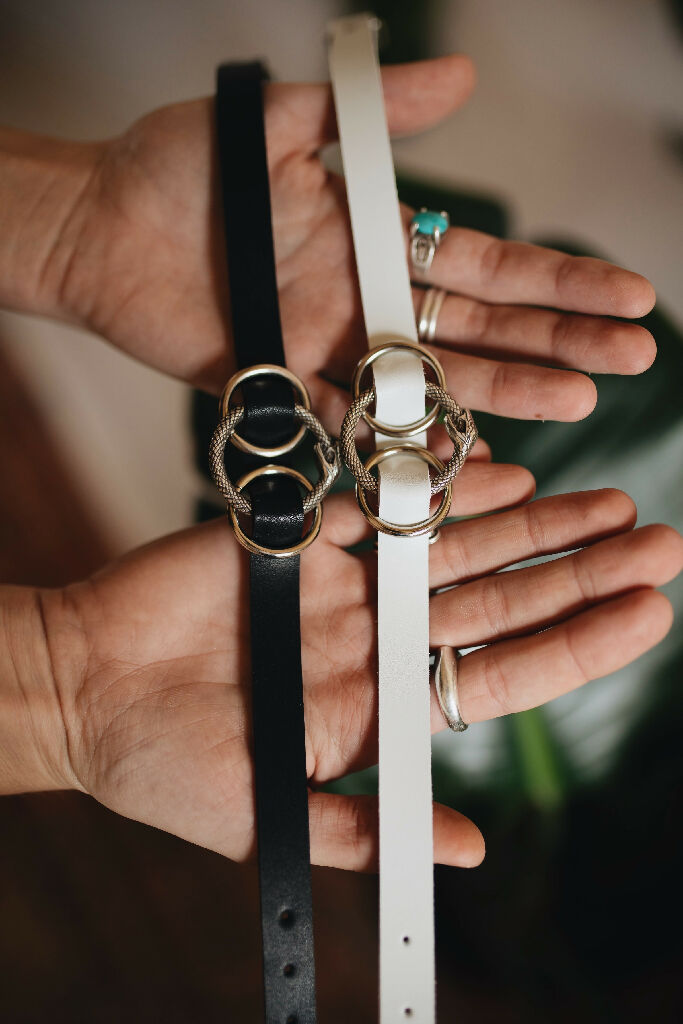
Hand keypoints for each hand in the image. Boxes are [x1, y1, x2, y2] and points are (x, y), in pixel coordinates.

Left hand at [3, 57, 655, 433]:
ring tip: (580, 400)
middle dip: (560, 340)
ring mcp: (337, 350)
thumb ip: (376, 112)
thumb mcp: (287, 123)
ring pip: (438, 378)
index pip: (491, 264)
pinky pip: (360, 423)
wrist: (102, 226)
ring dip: (508, 390)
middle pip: (485, 326)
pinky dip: (408, 438)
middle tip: (633, 357)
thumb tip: (469, 75)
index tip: (629, 294)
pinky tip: (466, 451)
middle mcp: (372, 301)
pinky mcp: (290, 388)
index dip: (560, 281)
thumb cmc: (182, 167)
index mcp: (380, 238)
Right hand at [38, 479, 680, 869]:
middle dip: (579, 573)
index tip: (648, 616)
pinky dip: (435, 486)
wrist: (86, 689)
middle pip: (498, 602)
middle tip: (658, 544)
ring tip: (606, 503)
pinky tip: (499, 469)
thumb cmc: (165, 765)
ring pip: (457, 545)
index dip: (576, 646)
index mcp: (382, 708)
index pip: (501, 674)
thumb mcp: (270, 814)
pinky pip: (381, 501)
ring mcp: (346, 583)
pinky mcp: (303, 536)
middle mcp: (379, 639)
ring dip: (531, 523)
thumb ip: (366, 829)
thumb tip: (469, 853)